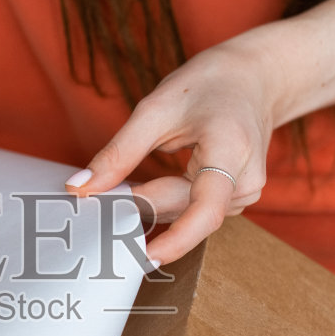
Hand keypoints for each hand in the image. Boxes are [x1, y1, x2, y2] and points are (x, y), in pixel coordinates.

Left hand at [66, 29, 304, 266]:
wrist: (254, 79)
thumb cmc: (208, 85)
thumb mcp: (156, 109)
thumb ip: (119, 153)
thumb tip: (80, 188)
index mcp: (231, 151)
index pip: (205, 212)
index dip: (173, 240)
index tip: (138, 256)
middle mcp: (245, 180)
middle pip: (184, 211)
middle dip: (140, 209)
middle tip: (95, 208)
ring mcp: (245, 193)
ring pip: (185, 214)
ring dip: (151, 206)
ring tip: (117, 194)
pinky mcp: (235, 199)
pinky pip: (192, 210)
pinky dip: (164, 202)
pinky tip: (141, 193)